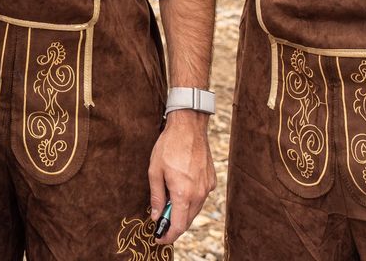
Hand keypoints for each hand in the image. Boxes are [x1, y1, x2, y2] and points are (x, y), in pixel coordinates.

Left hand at [146, 112, 215, 245]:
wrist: (189, 127)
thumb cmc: (169, 146)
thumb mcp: (154, 171)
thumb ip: (155, 196)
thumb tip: (155, 215)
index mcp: (183, 193)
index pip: (178, 225)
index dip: (168, 235)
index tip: (159, 239)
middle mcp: (199, 193)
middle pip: (187, 219)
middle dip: (174, 225)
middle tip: (160, 224)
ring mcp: (207, 187)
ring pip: (195, 209)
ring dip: (182, 212)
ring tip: (167, 205)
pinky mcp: (211, 180)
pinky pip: (200, 197)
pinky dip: (190, 200)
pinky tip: (180, 191)